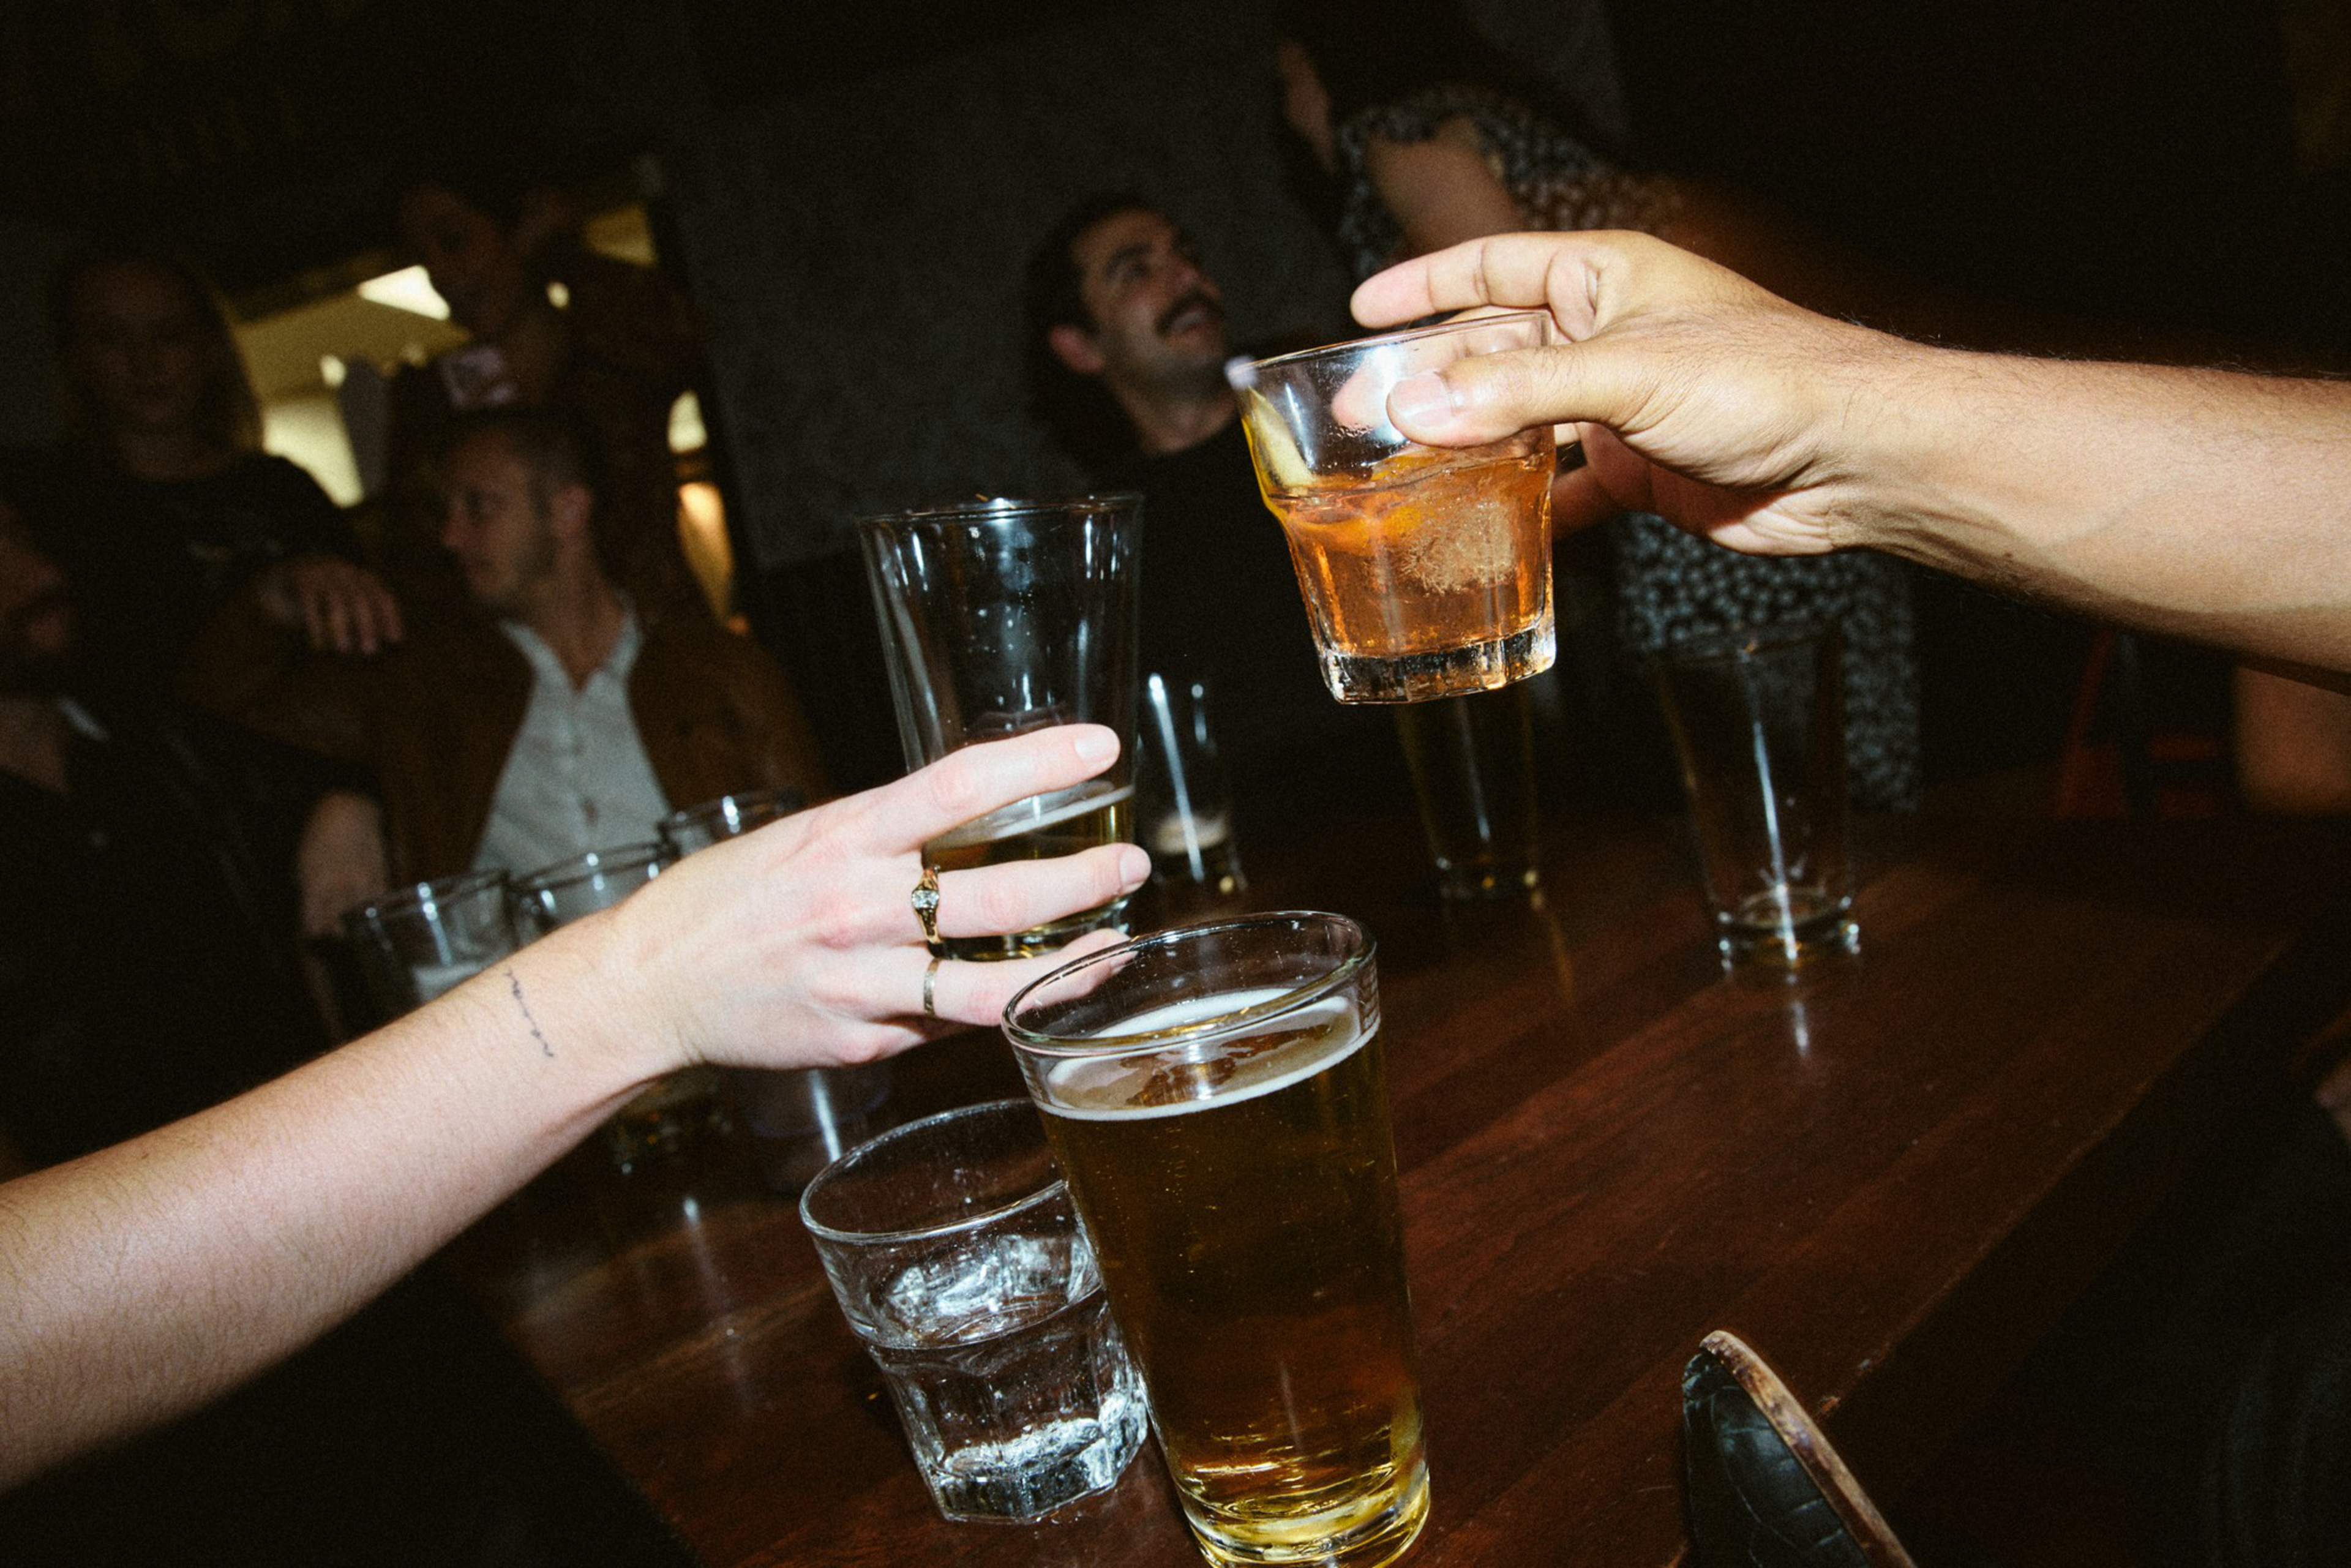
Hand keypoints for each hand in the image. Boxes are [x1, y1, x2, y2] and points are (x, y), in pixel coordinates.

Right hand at [255, 556, 404, 655]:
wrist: (285, 571)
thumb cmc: (322, 597)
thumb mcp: (343, 605)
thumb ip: (358, 622)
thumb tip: (372, 648)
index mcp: (362, 578)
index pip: (383, 596)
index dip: (391, 618)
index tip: (396, 640)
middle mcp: (346, 571)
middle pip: (361, 597)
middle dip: (367, 626)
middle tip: (370, 651)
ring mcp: (323, 571)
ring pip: (336, 598)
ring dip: (342, 626)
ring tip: (344, 650)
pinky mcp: (301, 576)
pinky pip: (310, 598)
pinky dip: (314, 619)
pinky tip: (317, 638)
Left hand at [296, 790, 389, 938]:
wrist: (347, 811)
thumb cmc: (319, 834)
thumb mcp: (303, 861)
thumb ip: (308, 886)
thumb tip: (312, 907)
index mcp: (315, 884)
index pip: (314, 921)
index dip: (314, 931)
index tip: (315, 933)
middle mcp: (340, 887)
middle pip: (339, 924)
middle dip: (335, 932)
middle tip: (335, 935)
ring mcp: (362, 881)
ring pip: (361, 915)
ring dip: (356, 924)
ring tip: (353, 927)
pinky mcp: (380, 874)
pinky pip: (378, 900)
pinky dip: (374, 909)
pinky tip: (371, 912)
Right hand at [609, 725, 1152, 1074]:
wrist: (646, 982)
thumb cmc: (727, 899)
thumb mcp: (806, 839)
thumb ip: (888, 840)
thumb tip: (974, 834)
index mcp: (843, 837)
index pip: (959, 786)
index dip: (1039, 764)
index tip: (1101, 747)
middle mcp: (856, 909)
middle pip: (998, 898)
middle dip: (1083, 880)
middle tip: (1134, 864)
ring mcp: (859, 984)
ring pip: (989, 987)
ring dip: (1067, 966)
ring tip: (1115, 946)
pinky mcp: (858, 1041)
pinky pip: (942, 1028)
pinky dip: (987, 1010)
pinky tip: (1021, 997)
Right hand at [1351, 231, 1919, 556]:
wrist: (1852, 459)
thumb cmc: (1766, 379)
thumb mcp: (1628, 373)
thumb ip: (1518, 392)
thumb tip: (1418, 408)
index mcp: (1606, 279)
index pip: (1495, 267)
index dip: (1427, 285)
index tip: (1363, 309)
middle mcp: (1607, 336)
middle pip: (1495, 352)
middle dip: (1430, 382)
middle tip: (1363, 416)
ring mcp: (1621, 406)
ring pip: (1522, 424)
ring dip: (1468, 449)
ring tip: (1402, 475)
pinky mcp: (1640, 470)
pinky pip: (1564, 489)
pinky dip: (1527, 510)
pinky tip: (1485, 531)